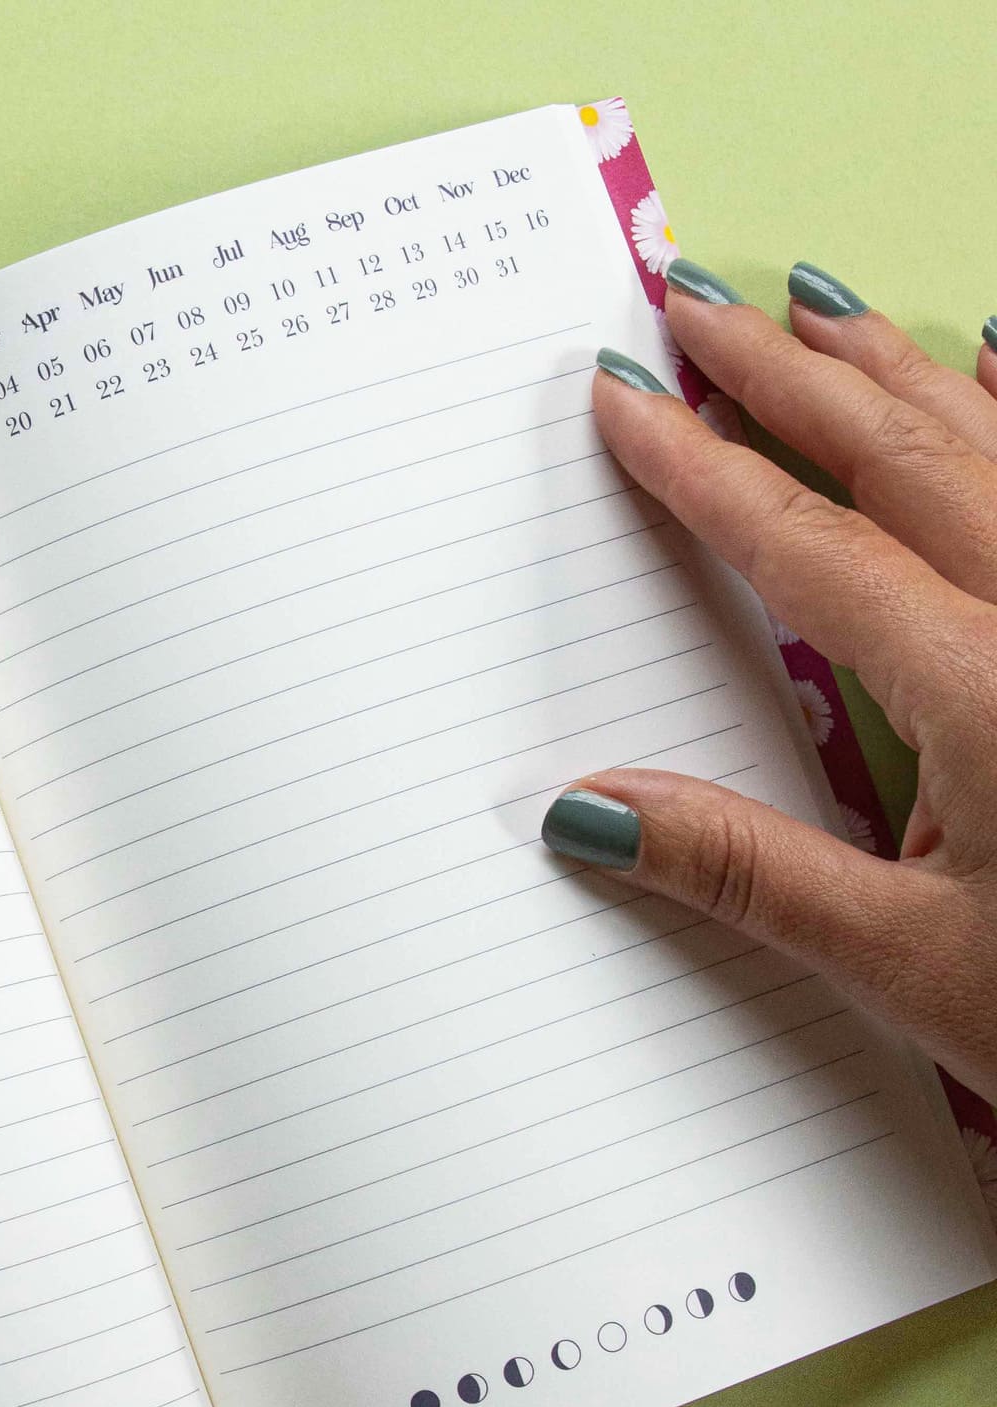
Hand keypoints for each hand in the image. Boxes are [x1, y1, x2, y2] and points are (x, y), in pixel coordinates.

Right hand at [546, 267, 996, 1104]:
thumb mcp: (907, 963)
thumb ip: (745, 871)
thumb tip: (590, 811)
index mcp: (986, 690)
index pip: (809, 547)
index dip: (702, 469)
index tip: (627, 401)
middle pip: (904, 454)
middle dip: (786, 372)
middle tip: (696, 303)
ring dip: (896, 368)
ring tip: (815, 306)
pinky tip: (993, 368)